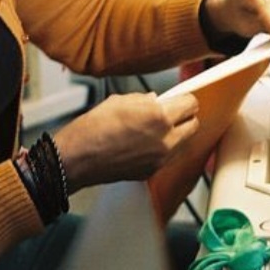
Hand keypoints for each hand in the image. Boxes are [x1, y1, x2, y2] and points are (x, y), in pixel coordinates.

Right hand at [52, 91, 198, 191]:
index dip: (185, 99)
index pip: (190, 104)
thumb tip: (156, 100)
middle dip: (185, 117)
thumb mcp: (119, 101)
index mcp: (159, 116)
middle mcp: (165, 139)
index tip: (180, 98)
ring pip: (184, 143)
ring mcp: (160, 158)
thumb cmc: (92, 129)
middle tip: (171, 113)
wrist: (76, 159)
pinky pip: (168, 157)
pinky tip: (145, 143)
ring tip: (155, 128)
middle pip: (194, 125)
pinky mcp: (152, 171)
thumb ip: (144, 100)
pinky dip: (163, 149)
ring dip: (176, 133)